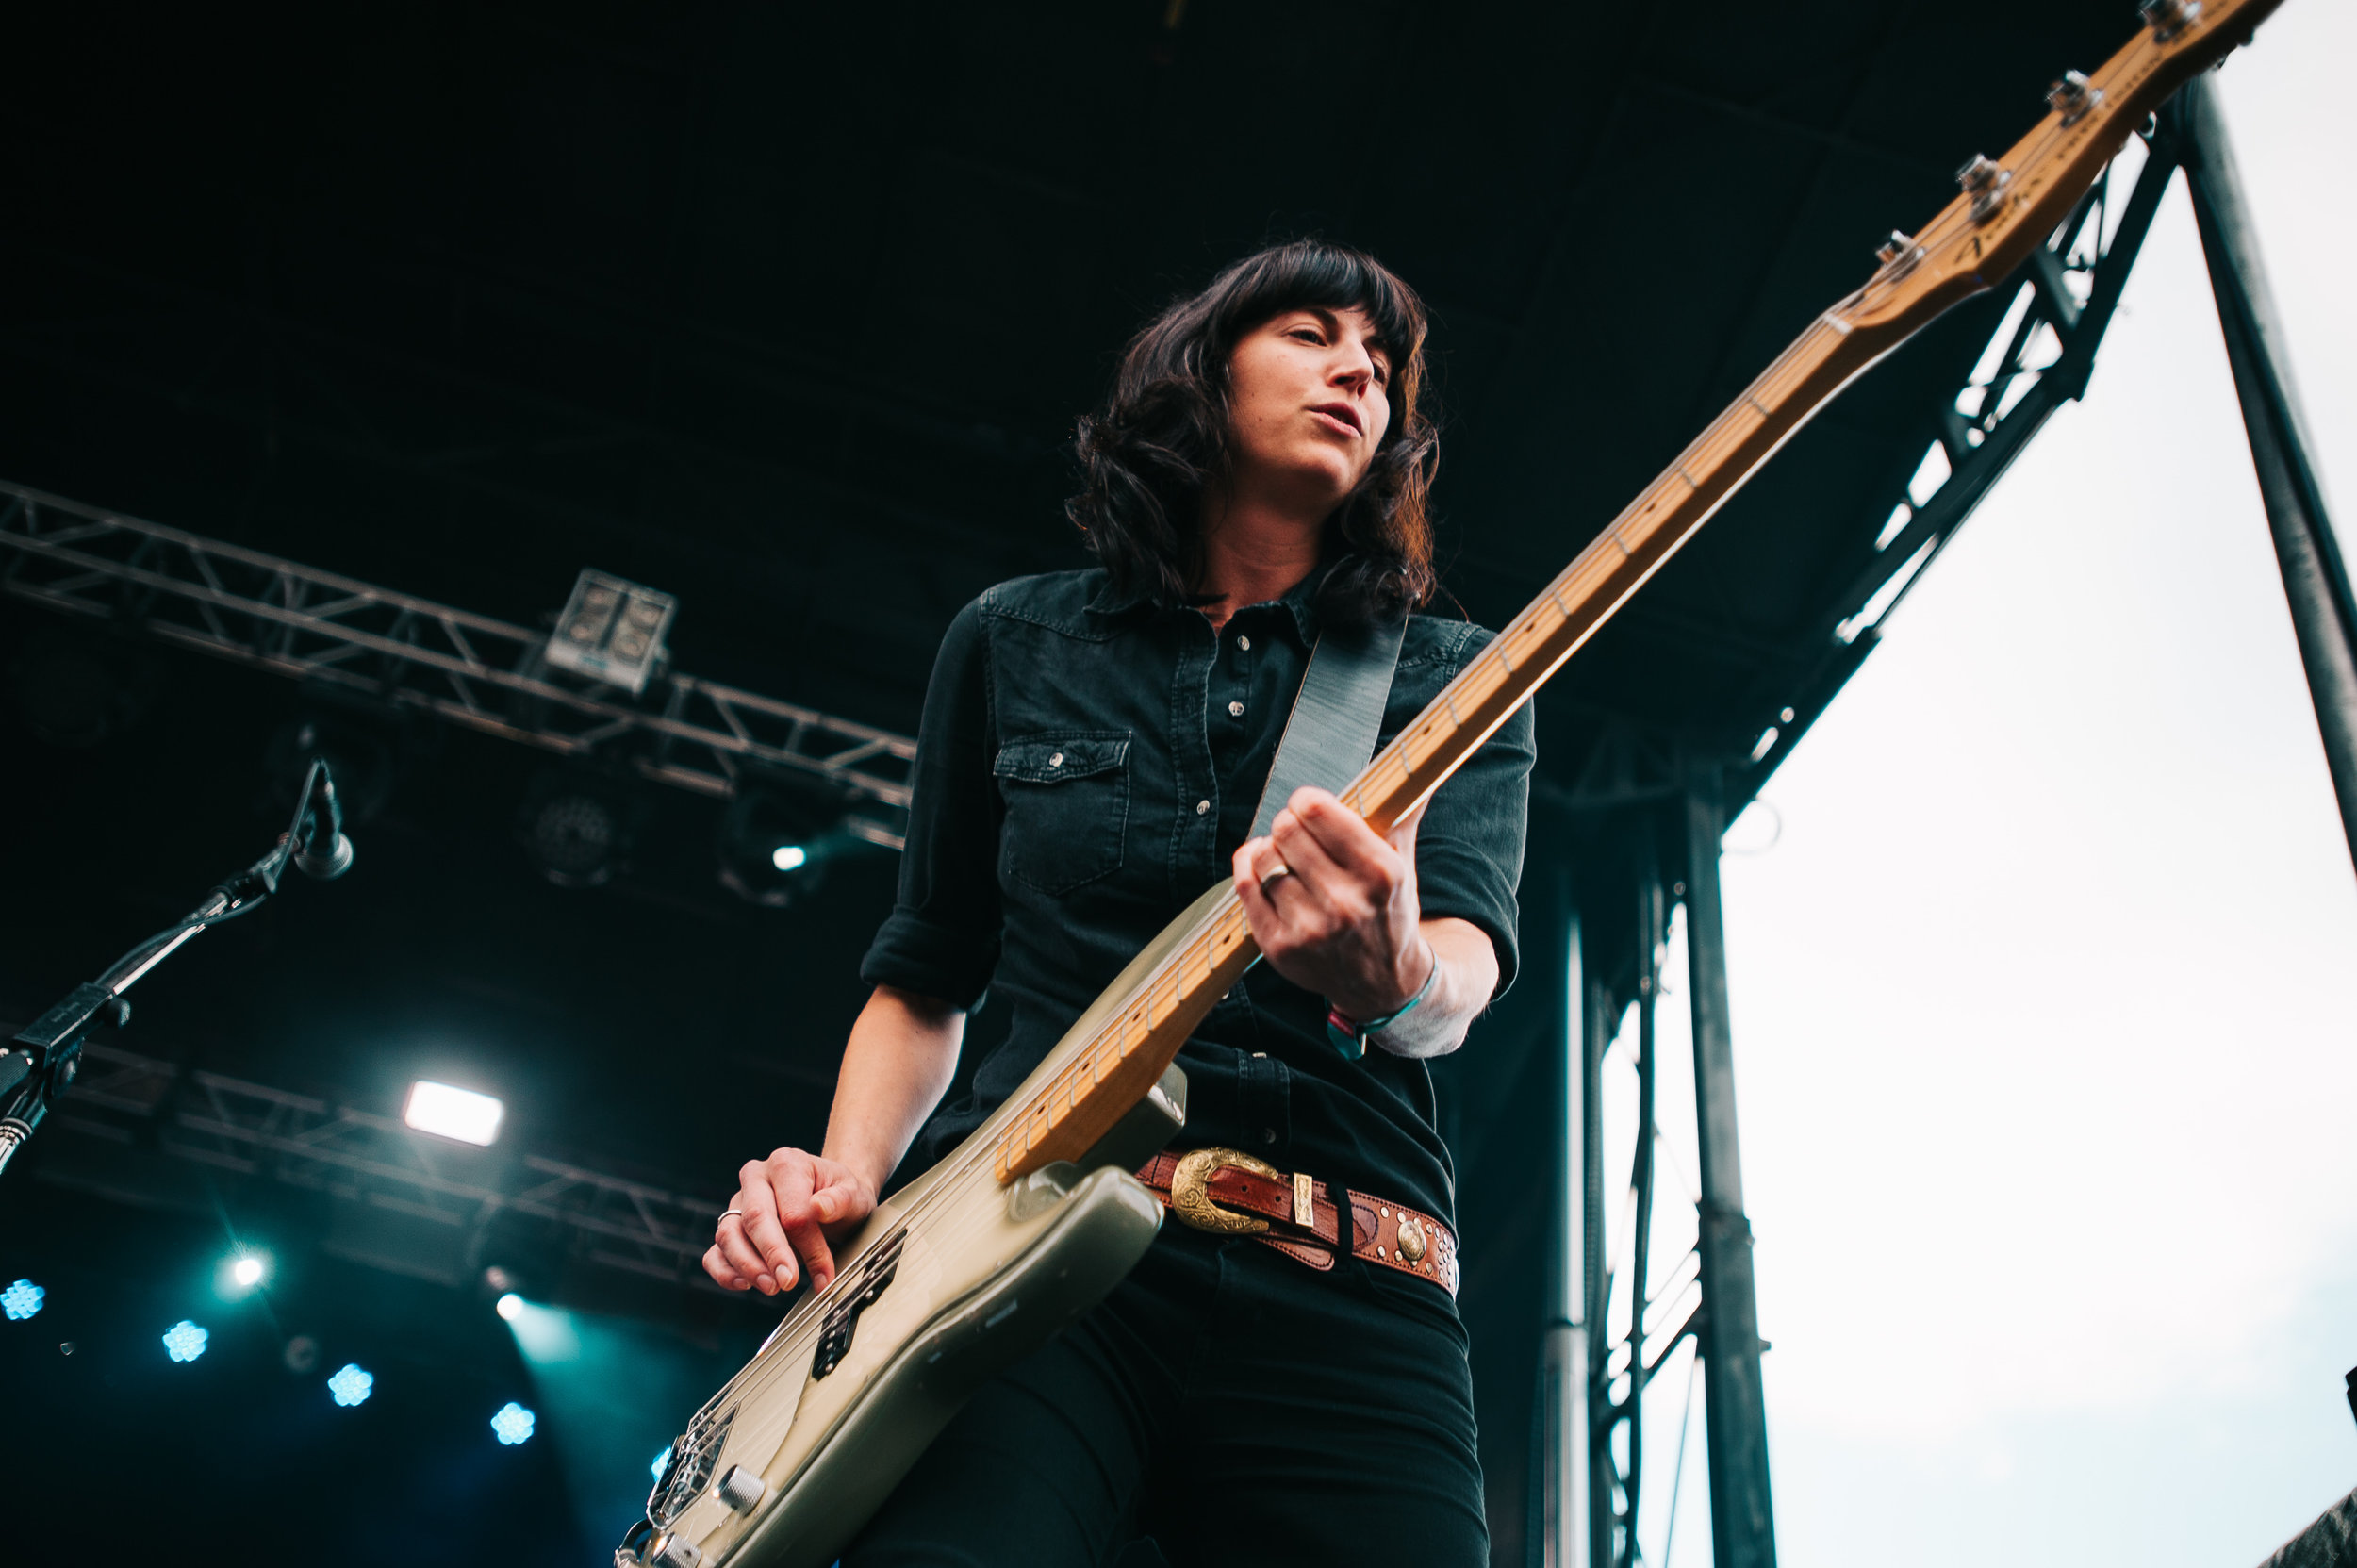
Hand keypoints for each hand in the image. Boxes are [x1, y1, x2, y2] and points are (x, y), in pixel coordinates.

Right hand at [703, 1146, 877, 1296]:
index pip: (791, 1209)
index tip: (823, 1272)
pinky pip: (715, 1252)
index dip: (808, 1245)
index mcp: (786, 1163)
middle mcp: (756, 1178)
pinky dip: (724, 1271)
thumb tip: (819, 1208)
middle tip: (787, 1282)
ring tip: (772, 1287)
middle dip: (772, 1255)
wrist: (829, 1199)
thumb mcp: (853, 1193)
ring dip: (748, 1266)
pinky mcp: (729, 1227)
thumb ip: (840, 1200)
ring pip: (728, 1235)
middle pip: (754, 1218)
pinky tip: (745, 1285)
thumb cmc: (839, 1195)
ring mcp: (738, 1203)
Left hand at [1232, 787, 1433, 1019]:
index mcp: (1381, 872)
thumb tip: (1415, 769)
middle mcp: (1346, 902)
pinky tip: (1263, 869)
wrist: (1384, 984)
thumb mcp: (1404, 864)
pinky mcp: (1280, 947)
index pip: (1317, 810)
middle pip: (1286, 829)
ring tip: (1285, 856)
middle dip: (1289, 824)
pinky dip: (1249, 868)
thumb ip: (1402, 814)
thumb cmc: (1389, 911)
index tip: (1310, 807)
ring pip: (1263, 856)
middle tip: (1298, 833)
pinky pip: (1244, 886)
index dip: (1307, 801)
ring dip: (1269, 849)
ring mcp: (1310, 928)